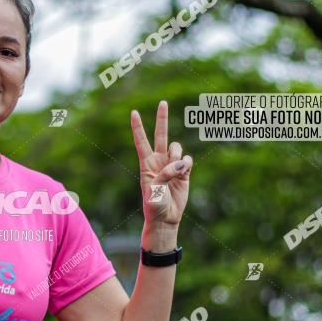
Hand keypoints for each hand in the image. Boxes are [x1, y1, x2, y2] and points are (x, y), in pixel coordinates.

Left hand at [130, 100, 192, 225]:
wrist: (166, 218)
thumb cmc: (154, 205)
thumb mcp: (154, 189)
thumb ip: (166, 173)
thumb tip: (183, 163)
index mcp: (146, 163)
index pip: (141, 141)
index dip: (138, 127)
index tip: (133, 112)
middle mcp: (159, 161)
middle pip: (161, 135)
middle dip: (162, 118)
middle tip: (162, 102)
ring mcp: (172, 165)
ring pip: (178, 148)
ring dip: (178, 157)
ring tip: (175, 173)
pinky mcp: (184, 172)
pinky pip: (188, 159)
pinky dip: (187, 165)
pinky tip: (183, 175)